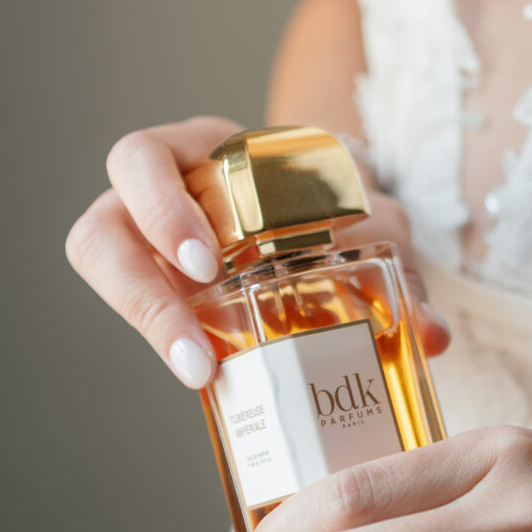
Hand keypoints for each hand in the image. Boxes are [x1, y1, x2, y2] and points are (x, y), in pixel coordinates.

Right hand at [65, 115, 450, 386]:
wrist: (332, 212)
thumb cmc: (335, 202)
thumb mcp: (371, 219)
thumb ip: (399, 263)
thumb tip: (430, 332)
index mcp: (200, 153)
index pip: (143, 160)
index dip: (161, 209)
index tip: (207, 265)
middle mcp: (158, 197)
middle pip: (101, 227)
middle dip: (137, 287)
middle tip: (194, 340)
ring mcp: (148, 247)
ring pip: (102, 270)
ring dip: (144, 321)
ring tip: (199, 368)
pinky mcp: (158, 292)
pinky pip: (141, 316)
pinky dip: (172, 345)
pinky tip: (213, 378)